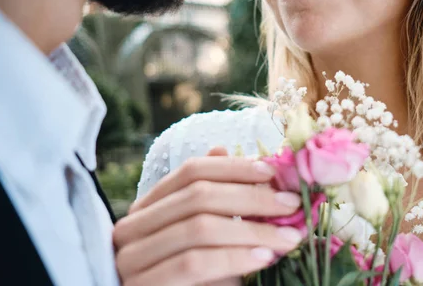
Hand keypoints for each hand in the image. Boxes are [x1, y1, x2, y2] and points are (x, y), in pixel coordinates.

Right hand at [114, 148, 302, 285]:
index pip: (191, 171)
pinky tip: (264, 258)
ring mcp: (132, 258)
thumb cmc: (194, 278)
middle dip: (251, 198)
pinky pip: (195, 263)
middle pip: (197, 196)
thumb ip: (215, 198)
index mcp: (146, 206)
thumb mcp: (207, 234)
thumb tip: (225, 149)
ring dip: (252, 230)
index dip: (234, 167)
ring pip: (199, 228)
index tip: (273, 173)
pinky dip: (234, 257)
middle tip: (291, 205)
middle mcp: (131, 227)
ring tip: (287, 237)